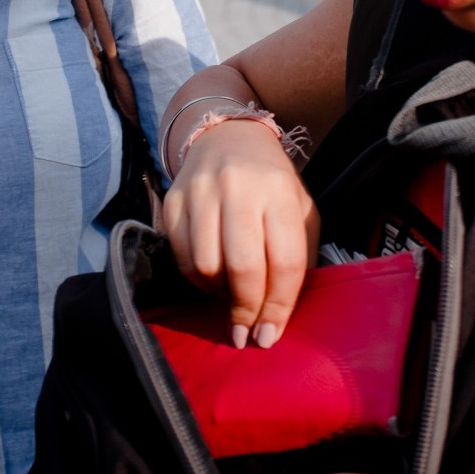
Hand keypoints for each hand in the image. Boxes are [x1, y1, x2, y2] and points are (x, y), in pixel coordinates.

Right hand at [160, 119, 318, 349]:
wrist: (228, 138)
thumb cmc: (272, 184)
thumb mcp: (300, 209)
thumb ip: (301, 253)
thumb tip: (282, 312)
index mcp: (279, 191)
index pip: (284, 260)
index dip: (278, 306)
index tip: (269, 335)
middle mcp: (238, 188)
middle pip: (243, 266)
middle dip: (246, 308)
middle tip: (247, 332)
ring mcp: (201, 191)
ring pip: (206, 265)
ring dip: (219, 293)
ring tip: (230, 295)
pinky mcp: (173, 200)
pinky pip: (180, 256)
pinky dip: (196, 278)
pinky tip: (211, 277)